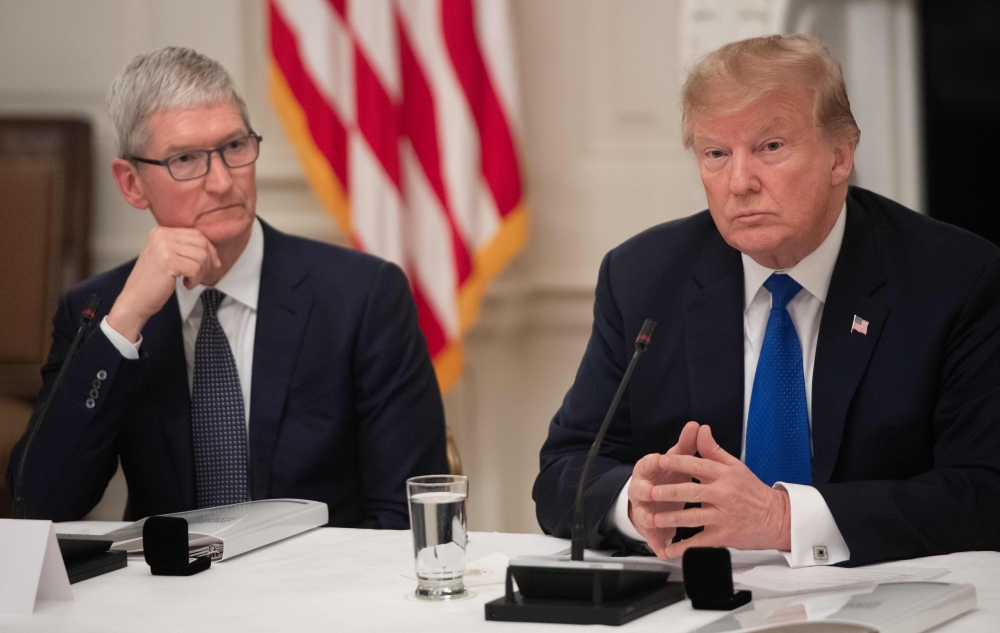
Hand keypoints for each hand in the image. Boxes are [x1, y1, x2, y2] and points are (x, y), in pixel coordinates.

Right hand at [107, 226, 220, 341]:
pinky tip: (186, 284)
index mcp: (161, 232)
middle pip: (201, 243)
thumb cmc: (153, 281)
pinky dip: (196, 279)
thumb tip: (213, 250)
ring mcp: (164, 247)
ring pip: (201, 256)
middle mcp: (162, 236)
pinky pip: (196, 268)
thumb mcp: (167, 257)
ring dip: (201, 273)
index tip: (212, 264)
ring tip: (190, 281)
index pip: (197, 234)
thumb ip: (184, 248)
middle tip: (200, 275)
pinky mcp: (168, 262)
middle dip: (208, 261)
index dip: (209, 250)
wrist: (135, 299)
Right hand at [626, 421, 700, 557]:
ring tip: (654, 522)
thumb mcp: (677, 461)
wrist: (657, 499)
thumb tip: (696, 425)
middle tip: (653, 491)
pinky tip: (665, 551)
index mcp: (648, 471)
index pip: (647, 464)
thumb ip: (687, 445)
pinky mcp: (650, 530)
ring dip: (648, 519)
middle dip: (645, 491)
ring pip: (642, 515)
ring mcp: (644, 510)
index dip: (653, 462)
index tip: (659, 459)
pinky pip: (653, 538)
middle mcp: (642, 490)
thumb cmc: (668, 476)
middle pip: (639, 489)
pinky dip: (658, 544)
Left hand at [650, 425, 790, 557]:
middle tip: (649, 492)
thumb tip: (700, 429)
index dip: (676, 463)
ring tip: (652, 519)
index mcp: (724, 475)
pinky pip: (701, 542)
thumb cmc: (753, 491)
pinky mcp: (725, 536)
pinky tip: (669, 550)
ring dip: (671, 519)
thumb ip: (713, 450)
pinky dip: (684, 548)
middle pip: (692, 492)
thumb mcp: (735, 466)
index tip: (659, 460)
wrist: (778, 518)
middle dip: (669, 492)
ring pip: (694, 518)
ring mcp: (724, 516)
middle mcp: (724, 494)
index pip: (697, 465)